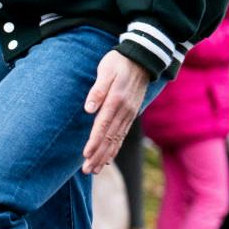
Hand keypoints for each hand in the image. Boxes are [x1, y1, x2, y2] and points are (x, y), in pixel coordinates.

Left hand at [83, 50, 151, 174]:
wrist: (142, 57)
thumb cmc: (119, 62)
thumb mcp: (106, 71)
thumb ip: (98, 90)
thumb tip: (89, 108)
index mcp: (116, 100)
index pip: (103, 126)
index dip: (94, 142)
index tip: (86, 155)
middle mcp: (124, 110)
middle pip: (110, 137)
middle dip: (98, 155)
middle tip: (88, 170)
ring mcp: (130, 113)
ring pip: (117, 139)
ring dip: (106, 155)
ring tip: (95, 169)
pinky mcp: (131, 113)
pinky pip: (123, 134)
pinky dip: (115, 147)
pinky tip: (109, 157)